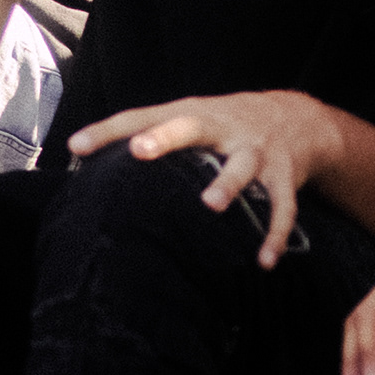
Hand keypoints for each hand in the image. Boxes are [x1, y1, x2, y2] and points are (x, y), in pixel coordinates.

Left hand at [66, 88, 345, 268]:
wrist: (298, 118)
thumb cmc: (226, 124)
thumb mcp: (191, 119)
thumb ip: (149, 136)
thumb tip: (85, 159)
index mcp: (193, 113)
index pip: (143, 117)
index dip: (109, 131)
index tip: (76, 146)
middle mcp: (224, 127)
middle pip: (191, 126)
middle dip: (166, 138)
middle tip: (140, 151)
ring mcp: (256, 150)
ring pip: (242, 166)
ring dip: (227, 185)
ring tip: (212, 205)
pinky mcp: (284, 175)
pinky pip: (282, 206)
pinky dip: (276, 234)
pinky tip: (265, 262)